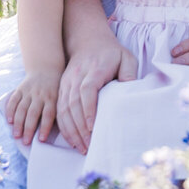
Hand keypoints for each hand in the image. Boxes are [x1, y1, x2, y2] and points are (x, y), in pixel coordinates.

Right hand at [4, 68, 61, 146]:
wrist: (46, 68)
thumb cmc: (56, 89)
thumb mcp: (60, 97)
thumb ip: (57, 110)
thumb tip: (55, 131)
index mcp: (52, 98)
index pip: (48, 115)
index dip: (44, 128)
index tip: (41, 140)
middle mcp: (40, 95)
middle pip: (33, 114)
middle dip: (28, 129)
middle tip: (26, 142)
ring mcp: (29, 91)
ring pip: (22, 109)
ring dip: (18, 123)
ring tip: (16, 135)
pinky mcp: (20, 88)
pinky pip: (14, 100)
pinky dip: (10, 110)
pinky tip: (9, 121)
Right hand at [54, 29, 138, 153]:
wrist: (88, 40)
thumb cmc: (111, 53)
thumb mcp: (126, 58)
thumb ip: (129, 73)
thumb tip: (129, 91)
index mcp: (94, 70)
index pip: (87, 90)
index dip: (89, 109)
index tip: (93, 127)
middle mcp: (76, 77)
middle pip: (73, 104)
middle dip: (80, 127)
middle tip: (90, 146)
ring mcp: (66, 83)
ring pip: (63, 109)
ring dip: (72, 131)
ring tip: (82, 148)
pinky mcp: (61, 89)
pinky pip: (58, 111)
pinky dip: (64, 127)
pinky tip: (72, 140)